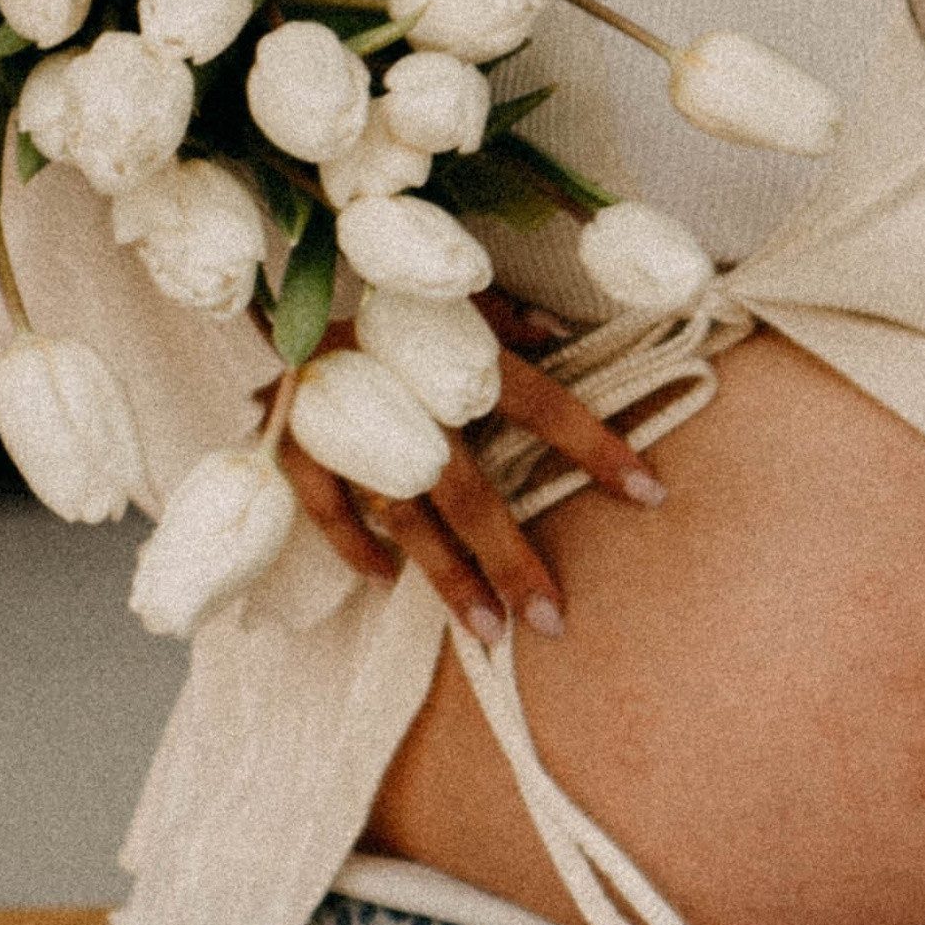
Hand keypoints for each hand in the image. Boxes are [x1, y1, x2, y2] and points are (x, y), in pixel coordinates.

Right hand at [270, 288, 665, 644]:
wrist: (276, 292)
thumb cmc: (383, 299)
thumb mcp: (448, 294)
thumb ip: (501, 319)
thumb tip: (558, 333)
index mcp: (451, 354)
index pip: (541, 404)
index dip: (596, 447)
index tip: (649, 492)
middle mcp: (401, 396)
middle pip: (467, 492)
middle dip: (512, 560)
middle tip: (552, 619)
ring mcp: (342, 429)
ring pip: (404, 519)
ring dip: (447, 578)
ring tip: (489, 632)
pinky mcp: (294, 449)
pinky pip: (328, 513)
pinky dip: (356, 548)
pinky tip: (388, 582)